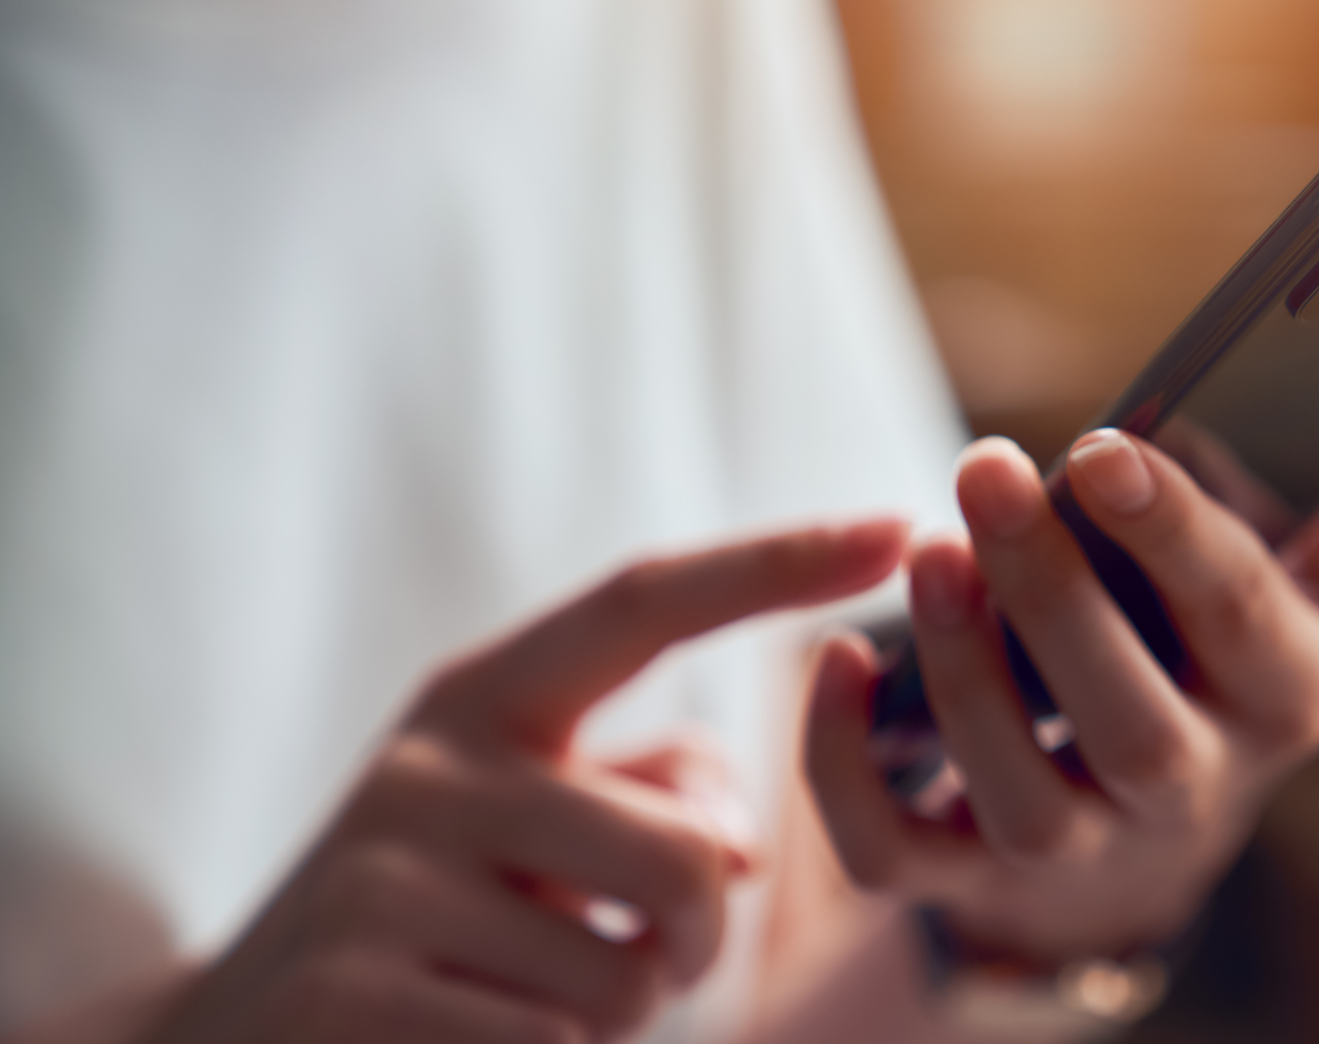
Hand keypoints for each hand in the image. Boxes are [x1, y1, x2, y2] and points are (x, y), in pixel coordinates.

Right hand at [141, 520, 907, 1043]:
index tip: (896, 518)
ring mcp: (385, 882)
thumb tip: (736, 843)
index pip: (646, 602)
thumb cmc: (433, 911)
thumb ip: (654, 791)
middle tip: (640, 958)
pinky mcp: (361, 994)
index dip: (776, 560)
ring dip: (615, 1012)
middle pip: (686, 858)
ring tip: (520, 992)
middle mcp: (434, 767)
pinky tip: (460, 1039)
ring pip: (631, 978)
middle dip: (701, 940)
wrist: (229, 1033)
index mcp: (484, 697)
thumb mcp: (532, 819)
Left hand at [806, 354, 1318, 961]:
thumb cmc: (1243, 663)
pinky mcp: (972, 874)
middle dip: (1053, 597)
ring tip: (924, 547)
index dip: (1173, 536)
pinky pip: (896, 853)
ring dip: (962, 673)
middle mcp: (1188, 789)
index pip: (1238, 619)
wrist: (1158, 826)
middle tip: (985, 467)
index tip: (1104, 443)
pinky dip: (843, 770)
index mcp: (1285, 698)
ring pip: (1018, 793)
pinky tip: (834, 658)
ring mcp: (1079, 846)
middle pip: (1127, 722)